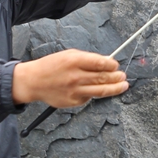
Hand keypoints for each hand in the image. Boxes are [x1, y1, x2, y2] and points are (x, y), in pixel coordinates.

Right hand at [12, 49, 127, 106]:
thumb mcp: (68, 55)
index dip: (112, 65)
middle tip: (123, 76)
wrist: (33, 81)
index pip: (100, 63)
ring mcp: (75, 91)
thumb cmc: (52, 66)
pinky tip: (96, 90)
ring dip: (115, 88)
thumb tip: (107, 63)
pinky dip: (94, 93)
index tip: (116, 65)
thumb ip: (87, 59)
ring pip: (101, 91)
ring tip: (123, 85)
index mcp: (74, 61)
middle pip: (103, 78)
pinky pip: (89, 98)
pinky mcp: (73, 102)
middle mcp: (75, 76)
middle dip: (117, 77)